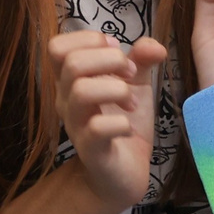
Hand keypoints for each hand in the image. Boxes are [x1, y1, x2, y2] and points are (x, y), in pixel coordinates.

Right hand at [51, 29, 166, 212]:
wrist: (124, 173)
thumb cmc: (124, 124)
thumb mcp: (135, 85)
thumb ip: (141, 60)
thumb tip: (155, 45)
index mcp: (71, 81)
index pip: (58, 46)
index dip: (89, 39)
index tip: (117, 50)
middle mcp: (67, 101)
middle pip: (72, 63)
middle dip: (111, 59)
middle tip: (131, 75)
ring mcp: (76, 126)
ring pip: (81, 91)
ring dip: (117, 89)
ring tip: (131, 102)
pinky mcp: (92, 150)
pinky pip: (97, 129)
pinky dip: (120, 123)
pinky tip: (128, 128)